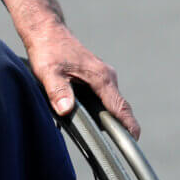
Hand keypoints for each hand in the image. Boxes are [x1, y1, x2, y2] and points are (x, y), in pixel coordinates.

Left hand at [21, 22, 140, 138]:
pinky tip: (93, 121)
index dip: (128, 125)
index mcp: (101, 77)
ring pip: (112, 102)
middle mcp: (107, 77)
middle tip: (118, 148)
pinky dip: (103, 110)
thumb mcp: (48, 72)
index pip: (120, 106)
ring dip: (111, 118)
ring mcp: (102, 76)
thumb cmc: (47, 49)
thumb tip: (66, 110)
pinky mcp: (95, 76)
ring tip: (106, 140)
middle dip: (121, 127)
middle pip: (120, 107)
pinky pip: (104, 97)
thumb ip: (58, 91)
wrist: (46, 30)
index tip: (133, 141)